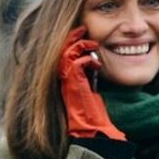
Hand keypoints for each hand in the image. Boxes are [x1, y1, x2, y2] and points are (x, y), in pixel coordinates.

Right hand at [58, 26, 125, 140]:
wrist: (92, 131)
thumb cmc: (94, 115)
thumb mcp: (91, 89)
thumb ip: (89, 76)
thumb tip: (96, 63)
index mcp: (68, 79)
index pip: (64, 54)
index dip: (72, 41)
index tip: (83, 33)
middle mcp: (64, 80)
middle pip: (62, 50)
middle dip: (73, 37)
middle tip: (83, 28)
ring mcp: (67, 82)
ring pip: (67, 54)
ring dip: (81, 45)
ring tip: (93, 44)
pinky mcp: (73, 86)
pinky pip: (76, 63)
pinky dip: (87, 59)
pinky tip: (97, 63)